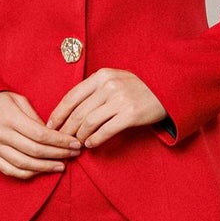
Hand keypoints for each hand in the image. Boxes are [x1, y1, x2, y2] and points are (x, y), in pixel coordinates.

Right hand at [0, 90, 80, 177]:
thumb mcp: (16, 99)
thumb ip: (34, 116)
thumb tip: (52, 133)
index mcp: (11, 118)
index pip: (41, 134)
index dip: (60, 142)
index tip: (75, 143)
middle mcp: (2, 135)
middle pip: (36, 151)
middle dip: (59, 154)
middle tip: (74, 155)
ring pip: (24, 164)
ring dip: (46, 167)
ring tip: (61, 166)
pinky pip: (10, 170)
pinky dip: (28, 173)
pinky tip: (41, 171)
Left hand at [46, 68, 167, 149]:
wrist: (168, 88)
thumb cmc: (138, 87)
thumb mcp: (115, 80)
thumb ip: (95, 90)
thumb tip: (71, 110)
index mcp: (101, 76)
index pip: (71, 96)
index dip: (58, 113)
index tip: (50, 126)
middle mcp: (109, 85)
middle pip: (78, 112)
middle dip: (66, 129)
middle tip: (60, 141)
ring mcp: (120, 99)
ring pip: (89, 122)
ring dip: (80, 136)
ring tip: (77, 144)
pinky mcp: (131, 114)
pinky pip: (106, 130)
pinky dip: (95, 139)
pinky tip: (91, 145)